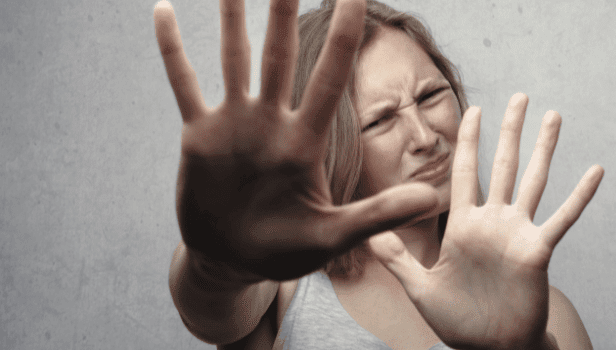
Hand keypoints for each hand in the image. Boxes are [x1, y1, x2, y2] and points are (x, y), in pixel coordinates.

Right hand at [153, 0, 438, 280]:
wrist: (234, 262)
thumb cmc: (287, 251)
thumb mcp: (333, 236)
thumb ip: (378, 215)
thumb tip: (430, 199)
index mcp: (305, 141)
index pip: (331, 74)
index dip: (345, 31)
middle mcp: (272, 122)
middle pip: (282, 53)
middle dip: (285, 9)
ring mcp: (235, 125)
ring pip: (235, 58)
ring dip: (233, 17)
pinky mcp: (200, 136)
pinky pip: (184, 84)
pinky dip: (173, 50)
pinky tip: (164, 12)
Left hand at [368, 93, 603, 348]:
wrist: (490, 348)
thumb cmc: (458, 321)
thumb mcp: (420, 288)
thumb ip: (398, 260)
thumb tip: (368, 237)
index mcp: (464, 225)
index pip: (465, 172)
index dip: (470, 141)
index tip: (474, 110)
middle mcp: (493, 222)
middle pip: (502, 165)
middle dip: (510, 130)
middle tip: (520, 96)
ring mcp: (517, 233)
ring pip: (532, 181)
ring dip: (544, 148)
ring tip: (554, 116)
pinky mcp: (538, 251)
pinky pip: (562, 219)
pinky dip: (579, 196)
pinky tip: (595, 170)